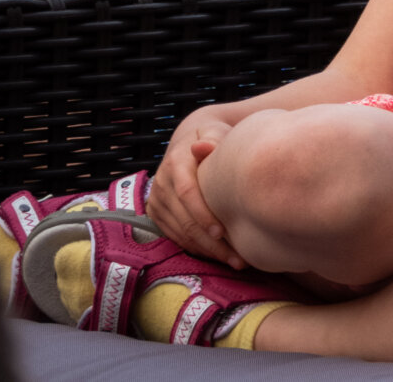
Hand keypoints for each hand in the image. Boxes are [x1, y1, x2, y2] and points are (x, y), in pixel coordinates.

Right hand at [146, 109, 244, 267]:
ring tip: (232, 260)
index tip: (222, 232)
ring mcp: (157, 200)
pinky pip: (176, 237)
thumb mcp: (212, 131)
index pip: (187, 193)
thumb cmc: (210, 139)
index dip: (203, 215)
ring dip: (206, 251)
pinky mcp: (156, 214)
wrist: (188, 143)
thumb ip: (212, 139)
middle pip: (185, 220)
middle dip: (210, 243)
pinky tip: (216, 255)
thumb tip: (203, 148)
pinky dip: (196, 248)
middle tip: (236, 259)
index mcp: (176, 162)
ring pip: (181, 233)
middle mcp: (162, 183)